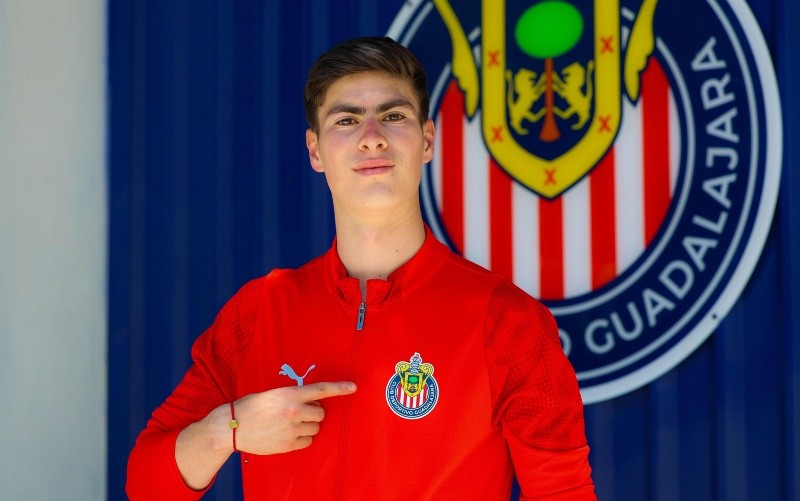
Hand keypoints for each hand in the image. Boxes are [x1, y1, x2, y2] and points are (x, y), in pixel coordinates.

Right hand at [232, 381, 355, 454]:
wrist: (233, 426)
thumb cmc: (252, 407)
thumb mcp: (274, 394)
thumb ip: (293, 396)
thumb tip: (312, 401)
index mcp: (290, 394)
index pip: (321, 390)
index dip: (339, 388)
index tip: (353, 387)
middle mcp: (294, 411)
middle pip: (320, 414)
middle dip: (313, 413)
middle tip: (298, 413)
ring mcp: (292, 429)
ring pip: (315, 428)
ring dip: (308, 426)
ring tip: (291, 424)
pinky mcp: (288, 444)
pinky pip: (308, 442)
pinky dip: (302, 439)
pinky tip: (289, 435)